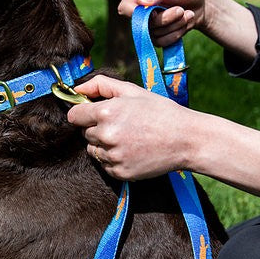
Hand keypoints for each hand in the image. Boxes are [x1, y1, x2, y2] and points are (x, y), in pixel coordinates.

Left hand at [67, 75, 192, 180]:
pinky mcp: (120, 172)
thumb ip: (100, 85)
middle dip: (97, 128)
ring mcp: (113, 156)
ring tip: (128, 138)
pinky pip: (105, 165)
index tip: (93, 113)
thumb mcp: (132, 90)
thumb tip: (76, 89)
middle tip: (121, 124)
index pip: (74, 116)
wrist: (186, 139)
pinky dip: (114, 159)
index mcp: (106, 113)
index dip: (83, 113)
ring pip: (93, 150)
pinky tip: (132, 150)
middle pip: (85, 133)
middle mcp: (106, 136)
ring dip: (104, 145)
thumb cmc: (160, 111)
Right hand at [117, 0, 207, 47]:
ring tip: (186, 14)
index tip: (152, 12)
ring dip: (175, 25)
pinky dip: (177, 34)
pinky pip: (163, 42)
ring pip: (154, 35)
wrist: (202, 5)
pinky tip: (185, 23)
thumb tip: (142, 2)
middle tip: (180, 9)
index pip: (124, 7)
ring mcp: (149, 27)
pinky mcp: (158, 38)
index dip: (134, 13)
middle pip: (142, 24)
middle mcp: (141, 12)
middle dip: (164, 19)